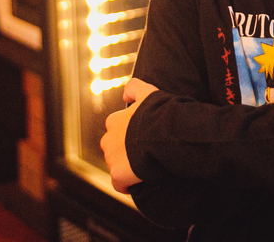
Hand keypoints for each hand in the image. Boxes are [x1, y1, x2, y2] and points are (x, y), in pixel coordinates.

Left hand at [100, 79, 157, 193]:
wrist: (164, 135)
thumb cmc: (159, 113)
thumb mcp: (148, 92)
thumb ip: (134, 87)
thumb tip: (125, 95)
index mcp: (114, 121)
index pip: (116, 130)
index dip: (128, 135)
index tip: (141, 139)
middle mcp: (108, 139)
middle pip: (113, 149)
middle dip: (124, 152)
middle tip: (143, 154)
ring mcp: (112, 159)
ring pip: (116, 166)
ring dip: (126, 168)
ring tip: (144, 168)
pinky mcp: (118, 175)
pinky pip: (119, 184)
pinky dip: (126, 185)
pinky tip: (138, 183)